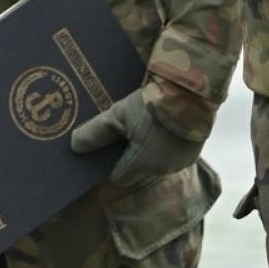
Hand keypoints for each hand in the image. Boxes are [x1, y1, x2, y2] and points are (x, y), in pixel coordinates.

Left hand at [71, 91, 200, 187]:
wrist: (192, 90)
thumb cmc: (152, 103)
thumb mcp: (119, 115)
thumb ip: (96, 133)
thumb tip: (74, 147)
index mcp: (142, 164)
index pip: (119, 177)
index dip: (111, 164)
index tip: (106, 149)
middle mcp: (162, 169)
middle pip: (138, 169)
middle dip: (129, 154)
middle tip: (124, 132)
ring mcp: (181, 162)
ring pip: (156, 161)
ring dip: (149, 149)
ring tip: (143, 126)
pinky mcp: (194, 152)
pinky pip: (173, 154)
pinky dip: (166, 144)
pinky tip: (162, 125)